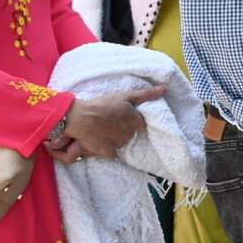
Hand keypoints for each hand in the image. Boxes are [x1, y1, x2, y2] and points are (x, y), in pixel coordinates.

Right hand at [47, 86, 164, 161]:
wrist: (78, 118)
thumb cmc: (100, 104)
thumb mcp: (124, 96)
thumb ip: (145, 94)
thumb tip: (165, 89)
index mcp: (135, 119)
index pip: (140, 123)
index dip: (132, 121)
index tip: (121, 118)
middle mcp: (129, 132)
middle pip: (130, 133)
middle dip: (123, 129)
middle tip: (109, 123)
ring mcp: (119, 143)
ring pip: (121, 142)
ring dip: (115, 138)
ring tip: (102, 130)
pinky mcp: (108, 152)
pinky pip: (112, 152)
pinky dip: (107, 148)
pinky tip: (99, 141)